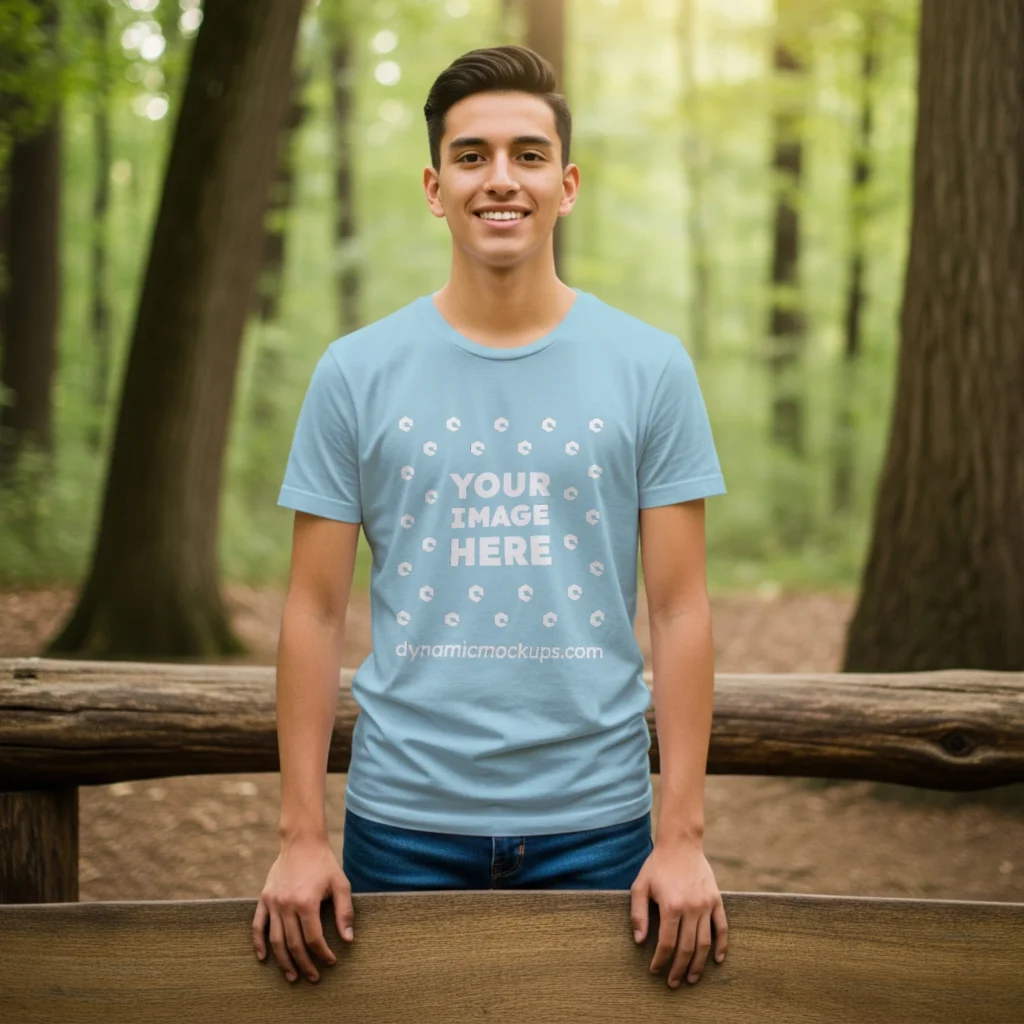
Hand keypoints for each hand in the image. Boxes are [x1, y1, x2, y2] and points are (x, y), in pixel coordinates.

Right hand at [252, 835, 353, 983]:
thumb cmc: (324, 863)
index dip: (322, 954)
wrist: (301, 842)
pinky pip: (257, 926)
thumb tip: (348, 939)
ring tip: (292, 975)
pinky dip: (258, 943)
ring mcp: (273, 902)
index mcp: (306, 902)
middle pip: (293, 944)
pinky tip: (263, 958)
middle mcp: (286, 905)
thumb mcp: (341, 884)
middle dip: (304, 964)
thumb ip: (345, 912)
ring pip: (275, 940)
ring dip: (283, 961)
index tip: (331, 961)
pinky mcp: (264, 898)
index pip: (314, 939)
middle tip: (313, 977)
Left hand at [630, 840, 727, 987]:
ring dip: (699, 964)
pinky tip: (717, 960)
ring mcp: (706, 905)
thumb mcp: (640, 886)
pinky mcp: (716, 900)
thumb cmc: (657, 866)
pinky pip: (722, 928)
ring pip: (705, 943)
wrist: (681, 844)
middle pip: (687, 948)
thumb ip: (638, 914)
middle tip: (673, 982)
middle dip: (679, 969)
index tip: (655, 970)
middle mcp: (691, 908)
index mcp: (671, 906)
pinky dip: (721, 946)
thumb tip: (639, 941)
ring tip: (692, 978)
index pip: (667, 943)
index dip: (661, 960)